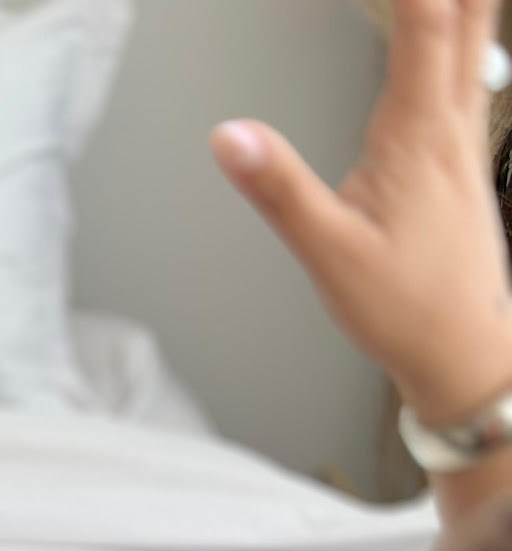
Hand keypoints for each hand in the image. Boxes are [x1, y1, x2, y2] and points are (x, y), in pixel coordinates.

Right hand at [212, 0, 511, 423]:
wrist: (467, 356)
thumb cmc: (406, 312)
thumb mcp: (328, 255)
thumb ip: (280, 190)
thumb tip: (231, 136)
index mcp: (417, 137)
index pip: (424, 24)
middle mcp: (452, 128)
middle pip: (467, 20)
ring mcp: (466, 143)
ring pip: (478, 43)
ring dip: (468, 4)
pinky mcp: (468, 163)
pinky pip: (473, 75)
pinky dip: (468, 38)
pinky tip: (462, 39)